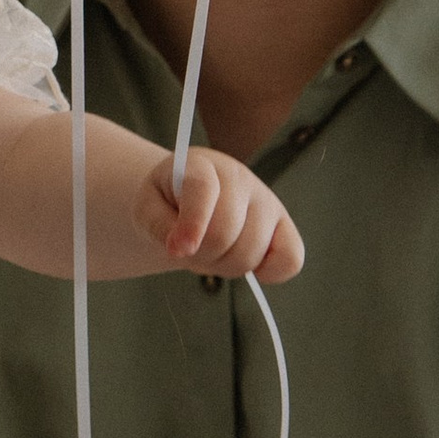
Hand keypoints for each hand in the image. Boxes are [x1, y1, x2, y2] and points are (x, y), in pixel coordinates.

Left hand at [136, 145, 302, 284]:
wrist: (192, 199)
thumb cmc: (168, 203)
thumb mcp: (147, 207)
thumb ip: (157, 224)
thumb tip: (181, 247)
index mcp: (200, 165)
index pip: (203, 189)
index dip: (192, 223)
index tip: (178, 251)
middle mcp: (239, 177)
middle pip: (224, 233)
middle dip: (199, 254)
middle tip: (188, 249)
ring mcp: (266, 201)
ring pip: (250, 252)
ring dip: (223, 265)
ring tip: (211, 251)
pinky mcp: (285, 226)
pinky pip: (291, 259)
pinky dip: (268, 272)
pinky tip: (247, 263)